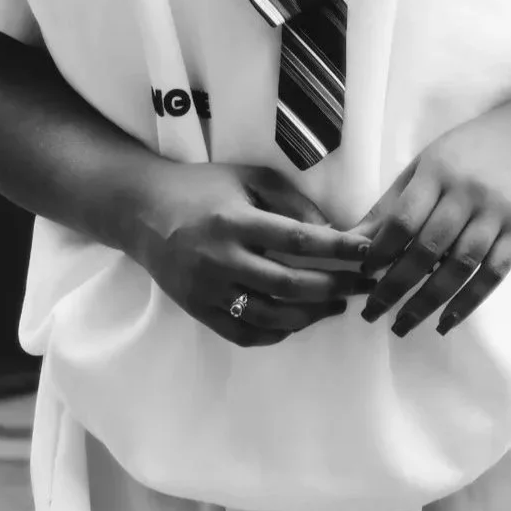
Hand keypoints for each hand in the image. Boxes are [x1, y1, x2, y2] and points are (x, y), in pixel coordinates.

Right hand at [131, 162, 375, 347]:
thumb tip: (331, 230)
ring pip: (269, 315)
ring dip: (311, 315)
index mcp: (234, 220)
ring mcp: (207, 290)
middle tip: (363, 285)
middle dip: (334, 287)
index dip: (338, 249)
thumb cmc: (201, 188)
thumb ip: (290, 201)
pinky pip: (243, 332)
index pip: (296, 240)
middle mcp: (220, 259)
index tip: (368, 253)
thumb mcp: (247, 177)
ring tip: (336, 306)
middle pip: (288, 284)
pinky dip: (276, 332)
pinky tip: (297, 321)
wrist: (142, 211)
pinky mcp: (197, 310)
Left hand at [355, 92, 510, 337]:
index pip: (404, 218)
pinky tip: (446, 321)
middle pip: (428, 247)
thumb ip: (391, 203)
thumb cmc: (467, 152)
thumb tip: (351, 240)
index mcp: (438, 171)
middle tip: (372, 312)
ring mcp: (497, 213)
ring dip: (429, 301)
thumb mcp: (425, 164)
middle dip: (396, 285)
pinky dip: (469, 302)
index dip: (381, 250)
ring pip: (460, 265)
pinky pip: (493, 273)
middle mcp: (468, 192)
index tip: (362, 275)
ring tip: (403, 324)